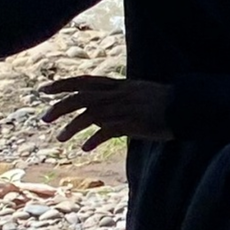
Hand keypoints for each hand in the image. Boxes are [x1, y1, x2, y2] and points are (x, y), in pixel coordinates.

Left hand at [42, 74, 176, 148]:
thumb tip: (94, 114)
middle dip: (60, 107)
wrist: (186, 106)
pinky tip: (85, 148)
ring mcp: (125, 108)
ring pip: (91, 114)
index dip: (62, 84)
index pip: (84, 81)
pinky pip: (107, 131)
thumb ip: (114, 100)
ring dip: (73, 126)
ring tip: (60, 138)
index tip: (44, 90)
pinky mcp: (133, 123)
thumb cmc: (162, 103)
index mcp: (118, 85)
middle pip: (82, 97)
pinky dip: (94, 139)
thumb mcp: (135, 94)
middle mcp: (118, 94)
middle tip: (45, 118)